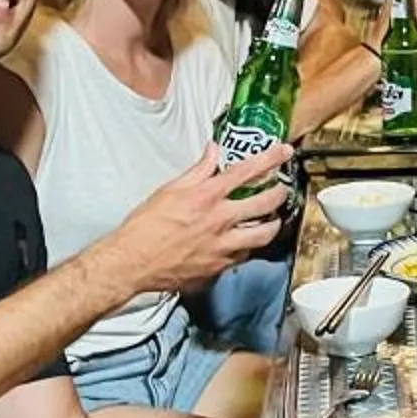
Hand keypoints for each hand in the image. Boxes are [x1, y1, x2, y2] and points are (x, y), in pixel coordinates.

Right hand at [116, 144, 291, 294]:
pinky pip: (245, 255)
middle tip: (282, 189)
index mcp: (207, 197)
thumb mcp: (169, 190)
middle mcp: (220, 220)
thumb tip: (212, 151)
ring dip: (273, 224)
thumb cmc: (144, 228)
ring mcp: (223, 246)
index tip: (284, 152)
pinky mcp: (220, 267)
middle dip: (280, 192)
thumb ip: (197, 170)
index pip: (247, 171)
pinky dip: (250, 246)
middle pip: (266, 203)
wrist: (132, 262)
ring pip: (264, 234)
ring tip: (274, 219)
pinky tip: (247, 241)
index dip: (271, 158)